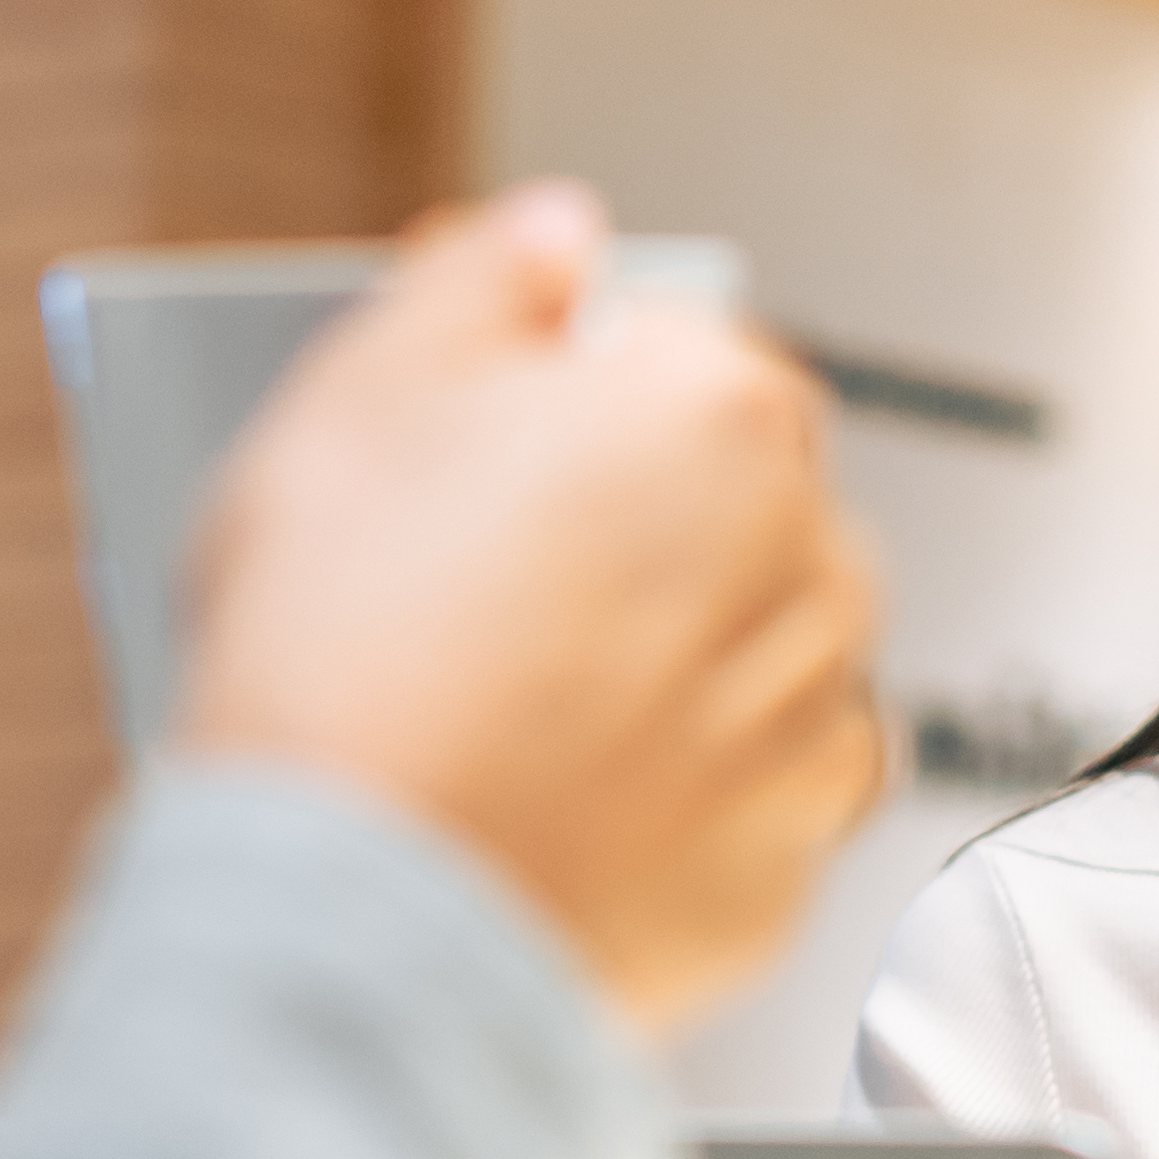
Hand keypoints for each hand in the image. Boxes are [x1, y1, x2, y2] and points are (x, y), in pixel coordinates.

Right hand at [168, 186, 885, 1032]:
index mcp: (721, 410)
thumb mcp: (356, 396)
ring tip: (519, 703)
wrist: (354, 923)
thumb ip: (479, 279)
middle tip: (483, 584)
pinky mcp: (789, 866)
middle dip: (638, 522)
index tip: (495, 442)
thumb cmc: (344, 662)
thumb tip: (555, 236)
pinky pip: (757, 798)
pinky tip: (574, 796)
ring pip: (760, 645)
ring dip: (678, 653)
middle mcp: (812, 557)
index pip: (682, 347)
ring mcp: (813, 723)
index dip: (573, 390)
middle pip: (734, 496)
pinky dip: (690, 794)